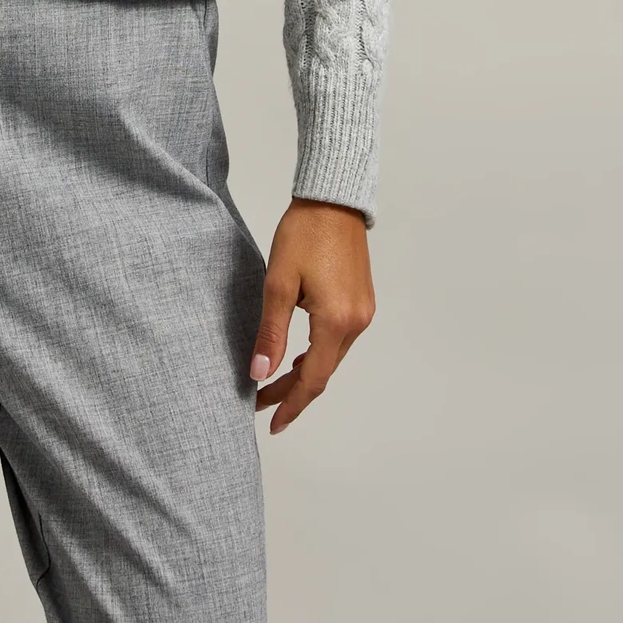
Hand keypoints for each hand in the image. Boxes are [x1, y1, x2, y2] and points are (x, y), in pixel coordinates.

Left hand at [249, 197, 374, 433]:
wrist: (333, 199)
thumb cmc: (304, 233)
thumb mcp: (278, 282)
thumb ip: (271, 332)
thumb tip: (260, 373)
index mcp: (336, 321)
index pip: (313, 379)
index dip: (291, 404)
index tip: (272, 423)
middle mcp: (356, 322)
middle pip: (324, 372)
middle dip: (293, 391)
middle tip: (262, 403)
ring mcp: (363, 313)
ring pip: (332, 357)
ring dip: (306, 372)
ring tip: (274, 383)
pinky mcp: (362, 301)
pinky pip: (340, 340)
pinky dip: (318, 353)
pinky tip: (300, 355)